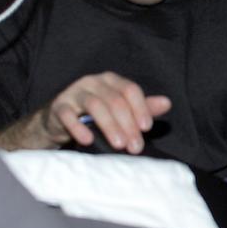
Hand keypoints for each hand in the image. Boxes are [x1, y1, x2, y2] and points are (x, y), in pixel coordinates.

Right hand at [0, 72, 170, 151]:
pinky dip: (78, 127)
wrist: (60, 122)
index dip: (140, 108)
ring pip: (95, 105)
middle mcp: (93, 82)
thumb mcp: (121, 110)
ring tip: (118, 145)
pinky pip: (68, 115)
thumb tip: (167, 103)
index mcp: (111, 80)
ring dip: (109, 126)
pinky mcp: (59, 106)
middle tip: (135, 147)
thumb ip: (143, 107)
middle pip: (115, 100)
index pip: (130, 89)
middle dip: (127, 124)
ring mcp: (74, 92)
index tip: (147, 129)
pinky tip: (87, 140)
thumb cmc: (95, 115)